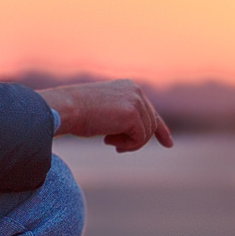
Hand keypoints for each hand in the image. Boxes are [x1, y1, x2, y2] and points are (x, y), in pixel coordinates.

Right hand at [37, 79, 174, 152]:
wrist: (65, 109)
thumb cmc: (77, 113)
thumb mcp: (104, 111)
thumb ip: (122, 117)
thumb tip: (137, 134)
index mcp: (129, 87)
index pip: (151, 111)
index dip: (160, 129)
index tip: (168, 144)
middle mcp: (136, 91)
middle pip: (150, 125)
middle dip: (136, 140)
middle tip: (116, 148)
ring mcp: (136, 101)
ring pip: (146, 133)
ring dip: (128, 143)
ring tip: (107, 140)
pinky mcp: (133, 114)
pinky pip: (140, 139)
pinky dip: (127, 145)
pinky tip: (108, 140)